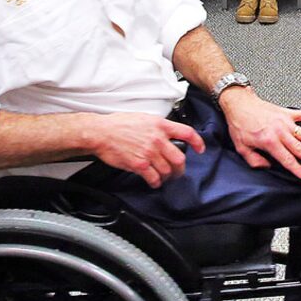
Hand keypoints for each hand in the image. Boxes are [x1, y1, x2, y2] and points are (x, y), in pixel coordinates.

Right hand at [88, 112, 204, 189]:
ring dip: (168, 176)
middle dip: (181, 168)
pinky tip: (155, 182)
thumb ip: (158, 127)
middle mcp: (158, 139)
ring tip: (165, 177)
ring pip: (168, 170)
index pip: (187, 133)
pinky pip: (154, 177)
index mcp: (160, 125)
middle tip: (178, 171)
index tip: (200, 149)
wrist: (101, 133)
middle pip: (180, 158)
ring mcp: (149, 153)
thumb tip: (167, 134)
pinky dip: (156, 182)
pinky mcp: (139, 164)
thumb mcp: (144, 118)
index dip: (197, 142)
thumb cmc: (118, 124)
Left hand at [218, 88, 300, 181]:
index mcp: (269, 142)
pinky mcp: (286, 112)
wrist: (239, 104)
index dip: (298, 169)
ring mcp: (284, 121)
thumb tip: (267, 167)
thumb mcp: (241, 147)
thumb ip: (254, 160)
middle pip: (299, 148)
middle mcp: (279, 132)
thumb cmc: (239, 125)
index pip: (287, 159)